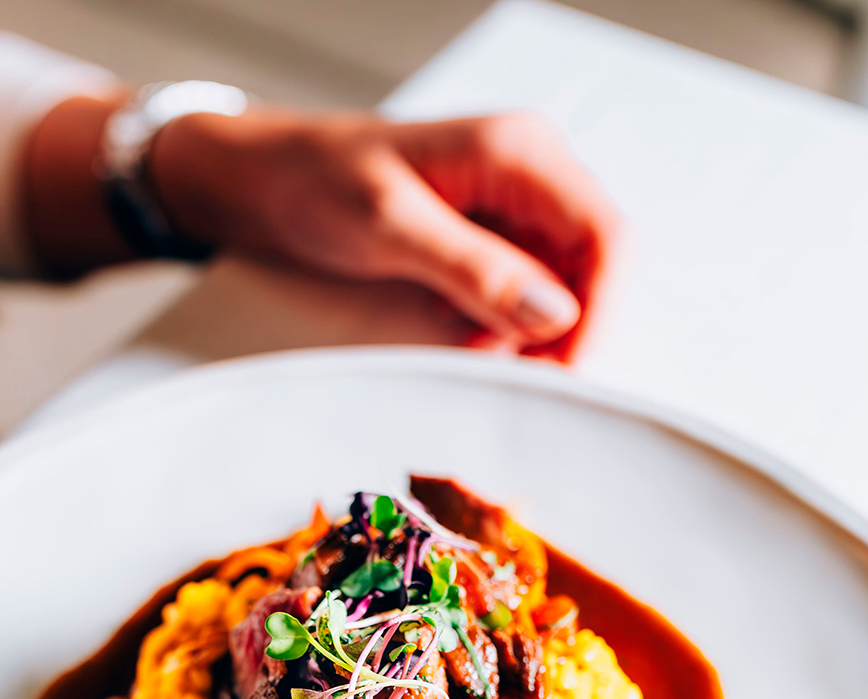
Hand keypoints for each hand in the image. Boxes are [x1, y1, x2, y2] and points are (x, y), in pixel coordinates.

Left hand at [148, 109, 618, 359]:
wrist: (262, 182)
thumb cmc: (314, 181)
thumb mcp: (391, 226)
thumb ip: (475, 269)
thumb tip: (554, 314)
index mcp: (519, 152)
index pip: (604, 236)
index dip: (600, 311)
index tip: (569, 369)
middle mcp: (528, 176)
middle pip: (589, 270)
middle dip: (559, 332)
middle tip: (514, 377)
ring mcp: (511, 211)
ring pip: (558, 292)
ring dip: (523, 337)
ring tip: (466, 349)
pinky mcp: (488, 243)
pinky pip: (519, 299)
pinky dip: (496, 331)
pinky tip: (455, 335)